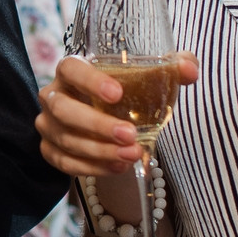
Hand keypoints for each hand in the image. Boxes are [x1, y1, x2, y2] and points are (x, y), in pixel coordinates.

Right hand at [36, 53, 198, 176]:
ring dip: (100, 150)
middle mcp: (53, 95)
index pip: (71, 69)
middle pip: (64, 110)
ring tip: (132, 154)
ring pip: (66, 139)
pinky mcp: (49, 150)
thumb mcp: (146, 77)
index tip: (117, 93)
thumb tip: (190, 71)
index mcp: (70, 71)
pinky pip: (65, 163)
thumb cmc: (123, 91)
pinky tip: (118, 166)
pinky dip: (92, 168)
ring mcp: (47, 124)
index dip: (90, 81)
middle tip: (130, 135)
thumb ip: (171, 68)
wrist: (101, 117)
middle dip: (97, 125)